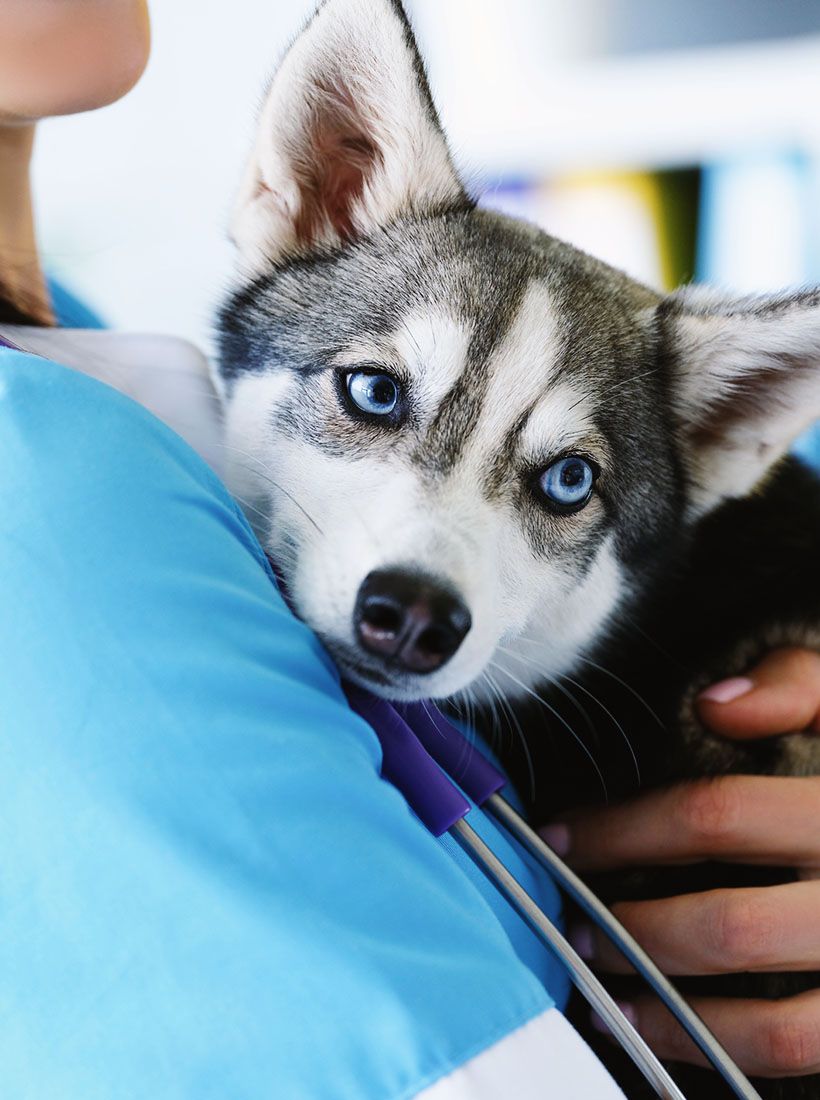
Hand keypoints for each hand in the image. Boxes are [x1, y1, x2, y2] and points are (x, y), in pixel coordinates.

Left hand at [541, 647, 819, 1077]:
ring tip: (596, 982)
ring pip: (763, 1013)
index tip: (558, 837)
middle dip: (631, 928)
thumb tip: (712, 703)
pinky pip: (792, 1048)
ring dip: (666, 1004)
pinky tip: (657, 1027)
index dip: (624, 830)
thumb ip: (794, 686)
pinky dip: (715, 1048)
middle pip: (728, 926)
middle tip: (569, 918)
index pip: (717, 819)